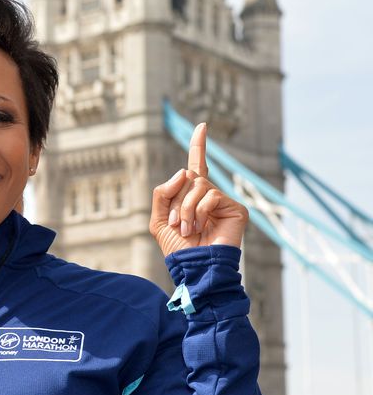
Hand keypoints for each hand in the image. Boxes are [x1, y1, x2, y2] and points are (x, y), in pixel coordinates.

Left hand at [149, 123, 248, 256]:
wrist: (194, 268)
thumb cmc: (178, 249)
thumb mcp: (158, 220)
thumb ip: (163, 193)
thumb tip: (184, 172)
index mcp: (192, 196)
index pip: (196, 166)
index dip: (198, 145)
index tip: (202, 125)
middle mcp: (210, 195)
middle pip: (188, 177)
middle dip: (176, 200)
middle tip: (179, 224)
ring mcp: (224, 202)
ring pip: (197, 185)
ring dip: (186, 208)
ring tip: (189, 229)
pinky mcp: (236, 209)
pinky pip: (211, 195)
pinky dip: (199, 212)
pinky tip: (201, 228)